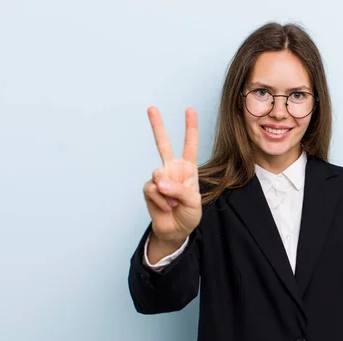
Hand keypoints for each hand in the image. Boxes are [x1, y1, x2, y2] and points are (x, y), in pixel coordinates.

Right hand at [143, 106, 201, 244]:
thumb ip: (178, 189)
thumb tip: (158, 181)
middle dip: (157, 126)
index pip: (190, 145)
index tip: (190, 110)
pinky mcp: (149, 188)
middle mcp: (172, 169)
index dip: (190, 128)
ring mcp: (159, 178)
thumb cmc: (188, 214)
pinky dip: (161, 201)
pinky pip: (153, 190)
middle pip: (163, 144)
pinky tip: (166, 208)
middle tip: (152, 108)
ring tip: (174, 204)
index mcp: (188, 169)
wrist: (175, 230)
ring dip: (169, 193)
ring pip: (158, 174)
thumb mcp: (193, 201)